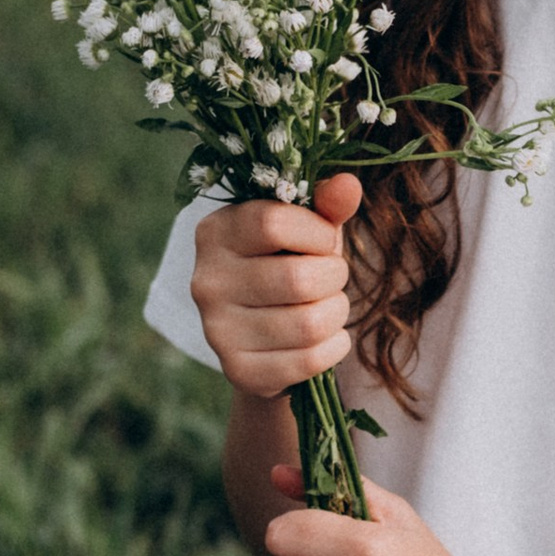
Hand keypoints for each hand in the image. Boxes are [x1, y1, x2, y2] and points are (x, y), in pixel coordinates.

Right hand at [190, 175, 360, 397]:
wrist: (267, 336)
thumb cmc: (290, 264)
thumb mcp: (305, 228)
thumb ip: (325, 205)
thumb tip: (348, 185)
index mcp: (215, 232)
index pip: (274, 223)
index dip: (317, 232)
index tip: (325, 240)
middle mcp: (206, 281)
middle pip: (298, 279)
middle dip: (334, 277)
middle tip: (331, 277)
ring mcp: (217, 330)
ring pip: (309, 323)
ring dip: (337, 313)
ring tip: (329, 306)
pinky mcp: (238, 370)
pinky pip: (308, 360)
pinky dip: (334, 347)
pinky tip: (328, 337)